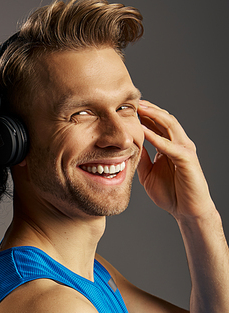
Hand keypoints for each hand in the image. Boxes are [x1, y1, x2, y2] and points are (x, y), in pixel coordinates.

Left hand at [137, 100, 213, 219]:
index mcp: (169, 146)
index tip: (125, 108)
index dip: (142, 115)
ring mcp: (184, 150)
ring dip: (153, 116)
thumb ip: (141, 159)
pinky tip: (144, 131)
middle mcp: (178, 144)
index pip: (156, 124)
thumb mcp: (148, 173)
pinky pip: (170, 146)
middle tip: (131, 101)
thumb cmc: (171, 193)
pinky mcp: (187, 160)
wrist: (187, 211)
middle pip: (163, 119)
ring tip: (139, 108)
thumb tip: (128, 147)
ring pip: (169, 126)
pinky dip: (157, 138)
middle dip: (148, 109)